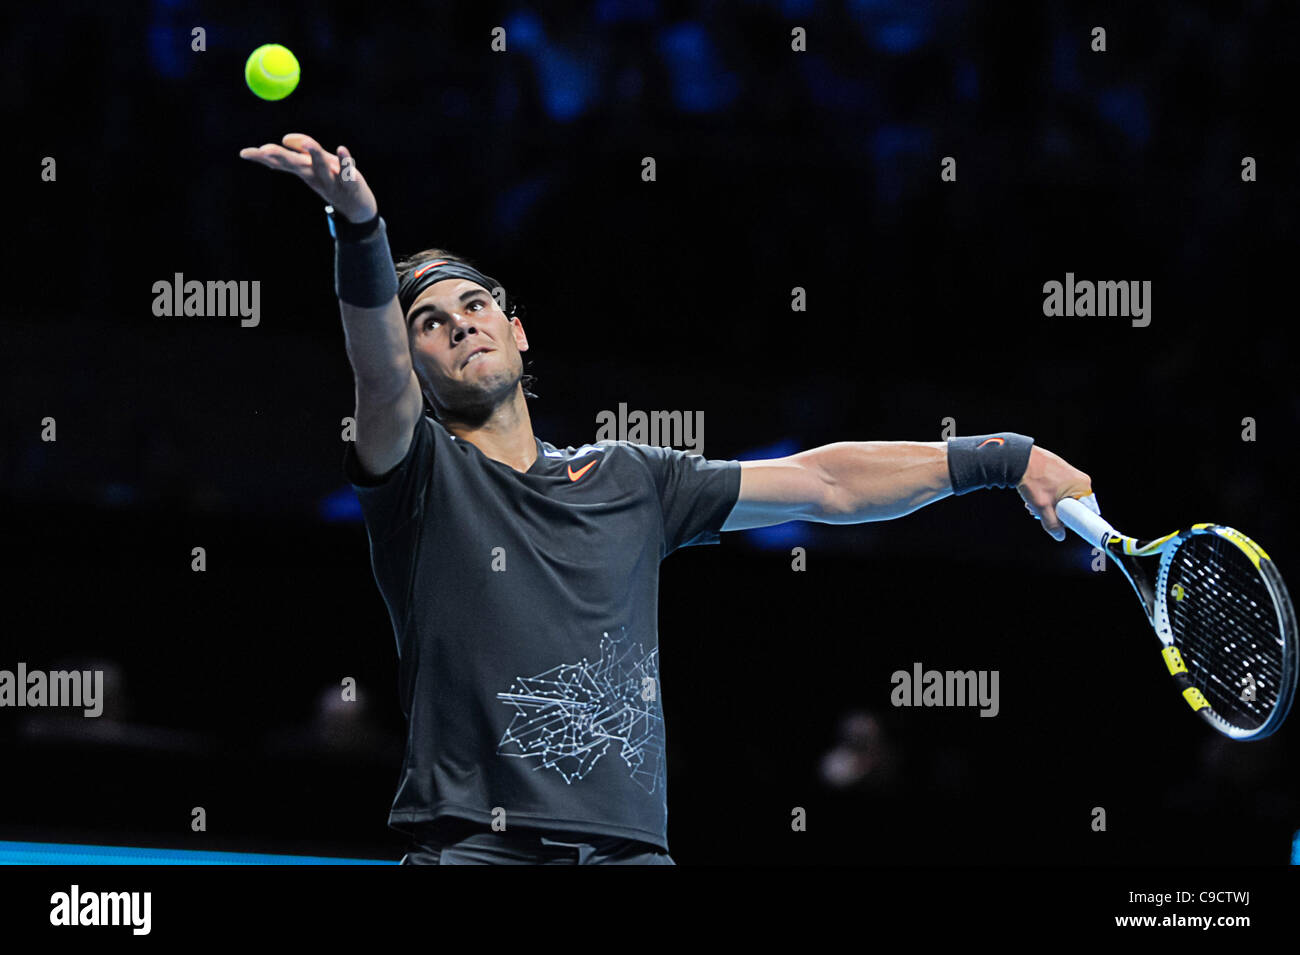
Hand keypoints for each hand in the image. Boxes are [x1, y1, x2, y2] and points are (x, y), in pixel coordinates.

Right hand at [238, 133, 377, 223]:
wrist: (358, 210)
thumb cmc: (334, 183)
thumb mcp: (315, 167)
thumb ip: (301, 152)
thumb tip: (286, 138)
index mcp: (304, 170)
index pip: (280, 161)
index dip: (262, 157)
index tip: (243, 153)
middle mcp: (314, 176)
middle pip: (295, 164)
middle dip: (280, 157)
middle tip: (264, 150)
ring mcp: (332, 180)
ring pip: (321, 167)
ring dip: (314, 154)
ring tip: (309, 142)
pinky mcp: (350, 183)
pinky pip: (347, 172)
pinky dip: (345, 161)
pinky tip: (341, 148)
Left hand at [1016, 446, 1091, 540]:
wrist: (1019, 460)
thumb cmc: (1034, 479)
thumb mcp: (1043, 507)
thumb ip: (1052, 524)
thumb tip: (1059, 536)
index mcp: (1083, 485)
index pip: (1086, 510)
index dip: (1074, 520)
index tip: (1063, 524)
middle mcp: (1079, 479)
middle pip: (1073, 505)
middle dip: (1057, 513)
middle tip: (1041, 514)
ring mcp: (1069, 474)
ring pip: (1063, 498)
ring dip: (1049, 505)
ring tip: (1033, 505)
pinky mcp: (1059, 472)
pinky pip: (1058, 489)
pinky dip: (1047, 496)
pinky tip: (1035, 496)